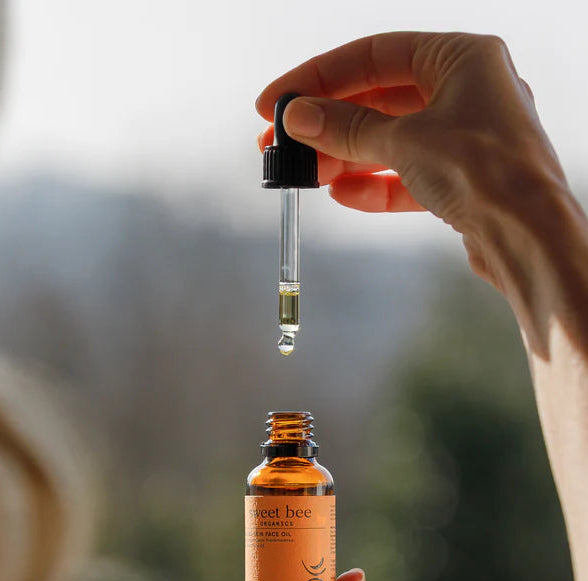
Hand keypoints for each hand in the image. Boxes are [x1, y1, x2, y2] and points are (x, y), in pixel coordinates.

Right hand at [256, 32, 567, 293]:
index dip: (319, 78)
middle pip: (379, 99)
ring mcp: (465, 137)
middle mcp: (467, 91)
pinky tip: (342, 194)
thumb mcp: (404, 141)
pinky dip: (375, 185)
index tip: (276, 101)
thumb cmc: (485, 171)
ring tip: (304, 173)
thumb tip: (297, 117)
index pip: (373, 55)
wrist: (529, 237)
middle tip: (280, 143)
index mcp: (461, 57)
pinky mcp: (462, 180)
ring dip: (345, 156)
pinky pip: (408, 175)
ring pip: (390, 140)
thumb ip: (347, 128)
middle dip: (328, 123)